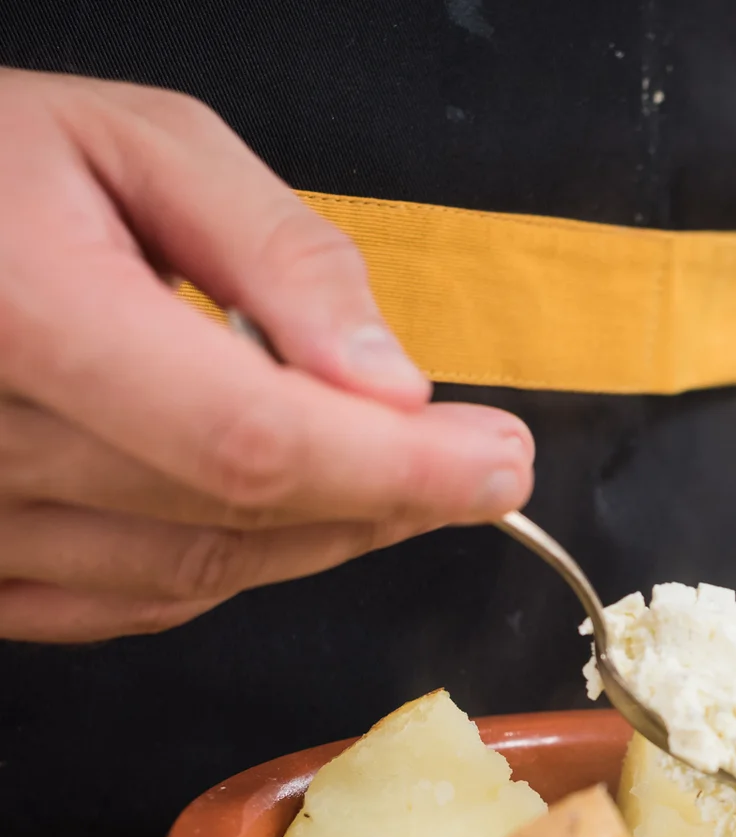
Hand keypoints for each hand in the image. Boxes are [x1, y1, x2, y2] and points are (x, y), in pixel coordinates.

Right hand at [0, 70, 533, 642]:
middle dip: (387, 497)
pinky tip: (288, 512)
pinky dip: (230, 566)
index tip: (498, 462)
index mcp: (23, 314)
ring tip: (394, 472)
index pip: (247, 440)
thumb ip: (278, 257)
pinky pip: (127, 603)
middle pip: (234, 518)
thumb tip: (390, 382)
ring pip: (192, 575)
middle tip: (478, 461)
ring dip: (322, 537)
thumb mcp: (141, 144)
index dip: (394, 469)